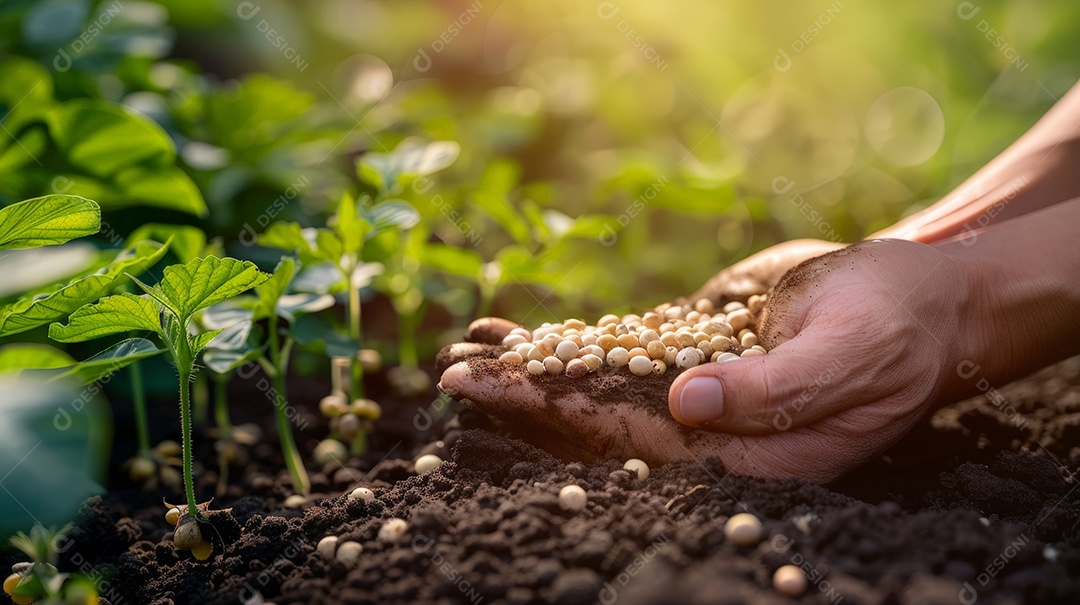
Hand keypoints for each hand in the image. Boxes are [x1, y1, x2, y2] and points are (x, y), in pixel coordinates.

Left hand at [437, 239, 971, 481]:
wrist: (919, 296)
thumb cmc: (898, 327)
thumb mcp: (852, 355)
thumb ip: (775, 389)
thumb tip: (688, 402)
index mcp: (746, 452)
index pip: (633, 444)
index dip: (557, 418)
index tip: (491, 391)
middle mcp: (712, 432)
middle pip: (598, 421)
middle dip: (524, 399)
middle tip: (449, 376)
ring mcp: (697, 391)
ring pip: (598, 386)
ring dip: (531, 371)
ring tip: (463, 350)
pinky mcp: (693, 351)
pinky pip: (618, 350)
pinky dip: (567, 340)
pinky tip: (514, 332)